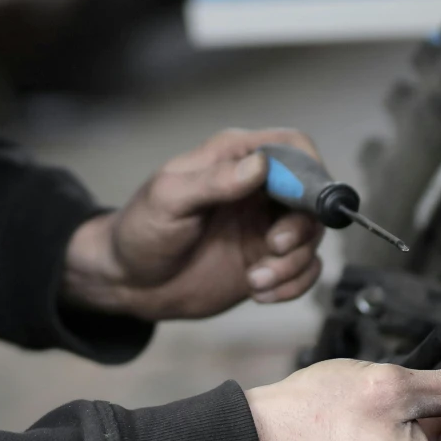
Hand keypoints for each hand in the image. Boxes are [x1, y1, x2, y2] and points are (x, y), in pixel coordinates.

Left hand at [61, 128, 325, 321]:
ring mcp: (265, 226)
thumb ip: (214, 181)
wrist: (129, 281)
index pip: (293, 148)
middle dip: (302, 226)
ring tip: (256, 280)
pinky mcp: (267, 260)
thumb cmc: (141, 230)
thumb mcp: (169, 200)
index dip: (309, 170)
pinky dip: (293, 285)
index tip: (303, 202)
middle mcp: (257, 189)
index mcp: (234, 159)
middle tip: (273, 246)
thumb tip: (259, 165)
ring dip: (293, 263)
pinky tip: (260, 292)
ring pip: (311, 237)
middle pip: (312, 196)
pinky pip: (304, 269)